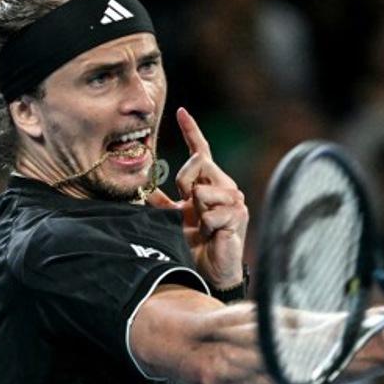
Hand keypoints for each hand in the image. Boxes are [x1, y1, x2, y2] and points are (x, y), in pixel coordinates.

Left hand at [147, 108, 248, 288]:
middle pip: (198, 161)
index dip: (191, 131)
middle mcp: (225, 186)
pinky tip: (212, 234)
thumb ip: (162, 203)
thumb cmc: (195, 246)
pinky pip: (210, 211)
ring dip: (195, 211)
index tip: (180, 112)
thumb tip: (145, 190)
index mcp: (209, 184)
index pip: (201, 152)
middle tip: (188, 207)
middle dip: (184, 182)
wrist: (211, 271)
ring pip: (202, 189)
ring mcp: (234, 200)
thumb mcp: (173, 220)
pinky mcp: (238, 215)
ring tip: (203, 227)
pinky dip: (205, 225)